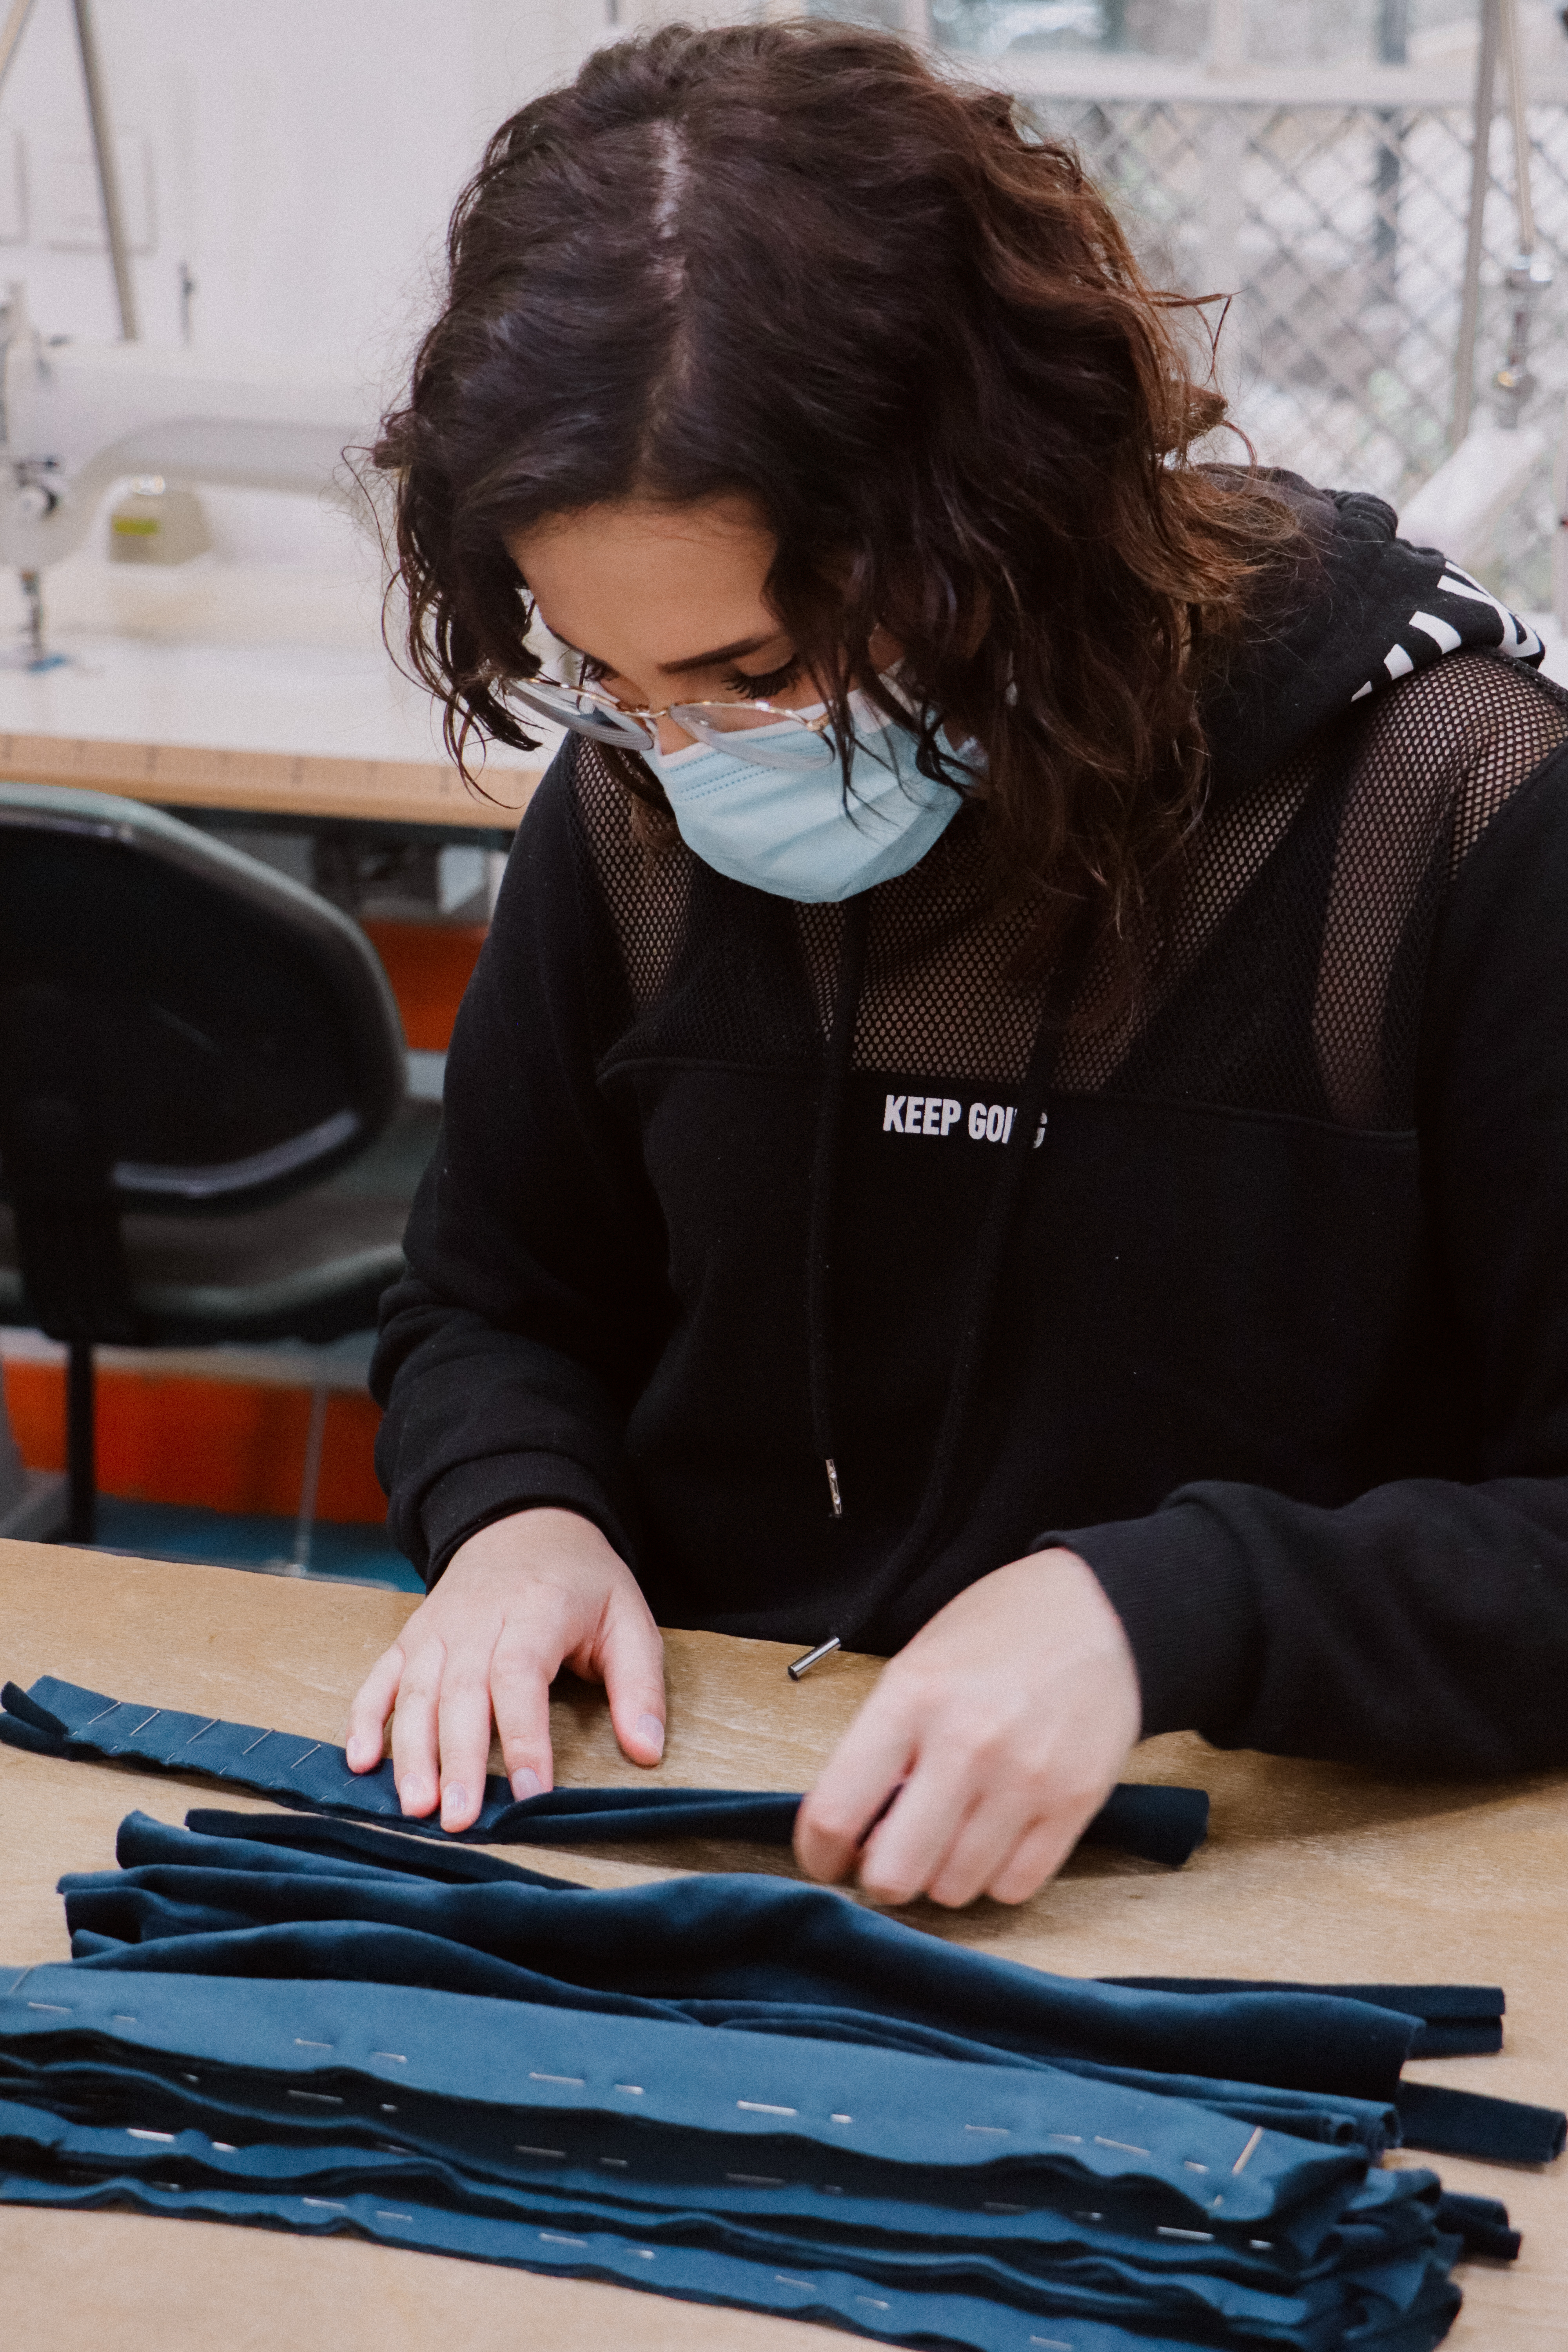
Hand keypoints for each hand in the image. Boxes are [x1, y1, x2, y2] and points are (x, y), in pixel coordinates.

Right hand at [344, 1506, 665, 1832]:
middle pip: (461, 1692)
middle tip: (459, 1821)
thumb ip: (640, 1685)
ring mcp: (437, 1628)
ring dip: (411, 1752)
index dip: (523, 1736)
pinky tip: (361, 1763)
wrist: (524, 1521)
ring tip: (415, 1808)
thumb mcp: (629, 1618)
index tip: (531, 1793)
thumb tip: (646, 1751)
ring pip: (415, 1691)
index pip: (520, 1675)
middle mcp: (478, 1618)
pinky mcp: (411, 1637)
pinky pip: (380, 1679)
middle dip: (458, 1760)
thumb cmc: (583, 1583)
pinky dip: (364, 1719)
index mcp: (538, 1610)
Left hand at [793, 1550, 1140, 1906]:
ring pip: (954, 1889)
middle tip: (890, 1853)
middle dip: (881, 1876)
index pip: (836, 1811)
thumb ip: (882, 1744)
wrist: (1096, 1611)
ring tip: (948, 1835)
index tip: (826, 1859)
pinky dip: (994, 1877)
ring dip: (940, 1876)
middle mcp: (967, 1743)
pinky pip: (1015, 1886)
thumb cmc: (995, 1635)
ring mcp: (1025, 1778)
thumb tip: (858, 1829)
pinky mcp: (1075, 1803)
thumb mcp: (916, 1667)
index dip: (817, 1854)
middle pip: (894, 1872)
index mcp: (912, 1697)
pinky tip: (992, 1837)